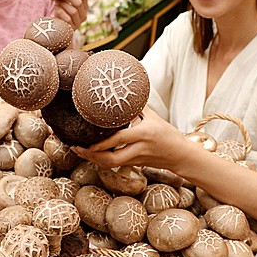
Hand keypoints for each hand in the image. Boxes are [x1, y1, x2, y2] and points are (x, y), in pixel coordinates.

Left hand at [53, 0, 87, 29]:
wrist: (58, 28)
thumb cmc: (62, 12)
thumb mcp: (65, 2)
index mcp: (85, 7)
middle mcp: (84, 15)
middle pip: (78, 3)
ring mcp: (79, 23)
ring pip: (73, 11)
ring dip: (63, 4)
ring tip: (56, 0)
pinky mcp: (72, 29)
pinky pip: (67, 19)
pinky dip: (61, 12)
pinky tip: (56, 8)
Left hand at [71, 106, 188, 169]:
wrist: (180, 155)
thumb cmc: (167, 134)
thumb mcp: (154, 117)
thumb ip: (138, 107)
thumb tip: (122, 92)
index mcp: (144, 134)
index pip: (120, 138)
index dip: (102, 142)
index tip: (87, 141)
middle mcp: (139, 148)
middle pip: (112, 158)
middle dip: (92, 155)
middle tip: (77, 148)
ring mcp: (136, 159)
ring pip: (111, 164)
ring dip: (93, 159)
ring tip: (79, 151)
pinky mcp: (134, 164)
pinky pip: (114, 164)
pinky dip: (101, 160)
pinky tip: (91, 154)